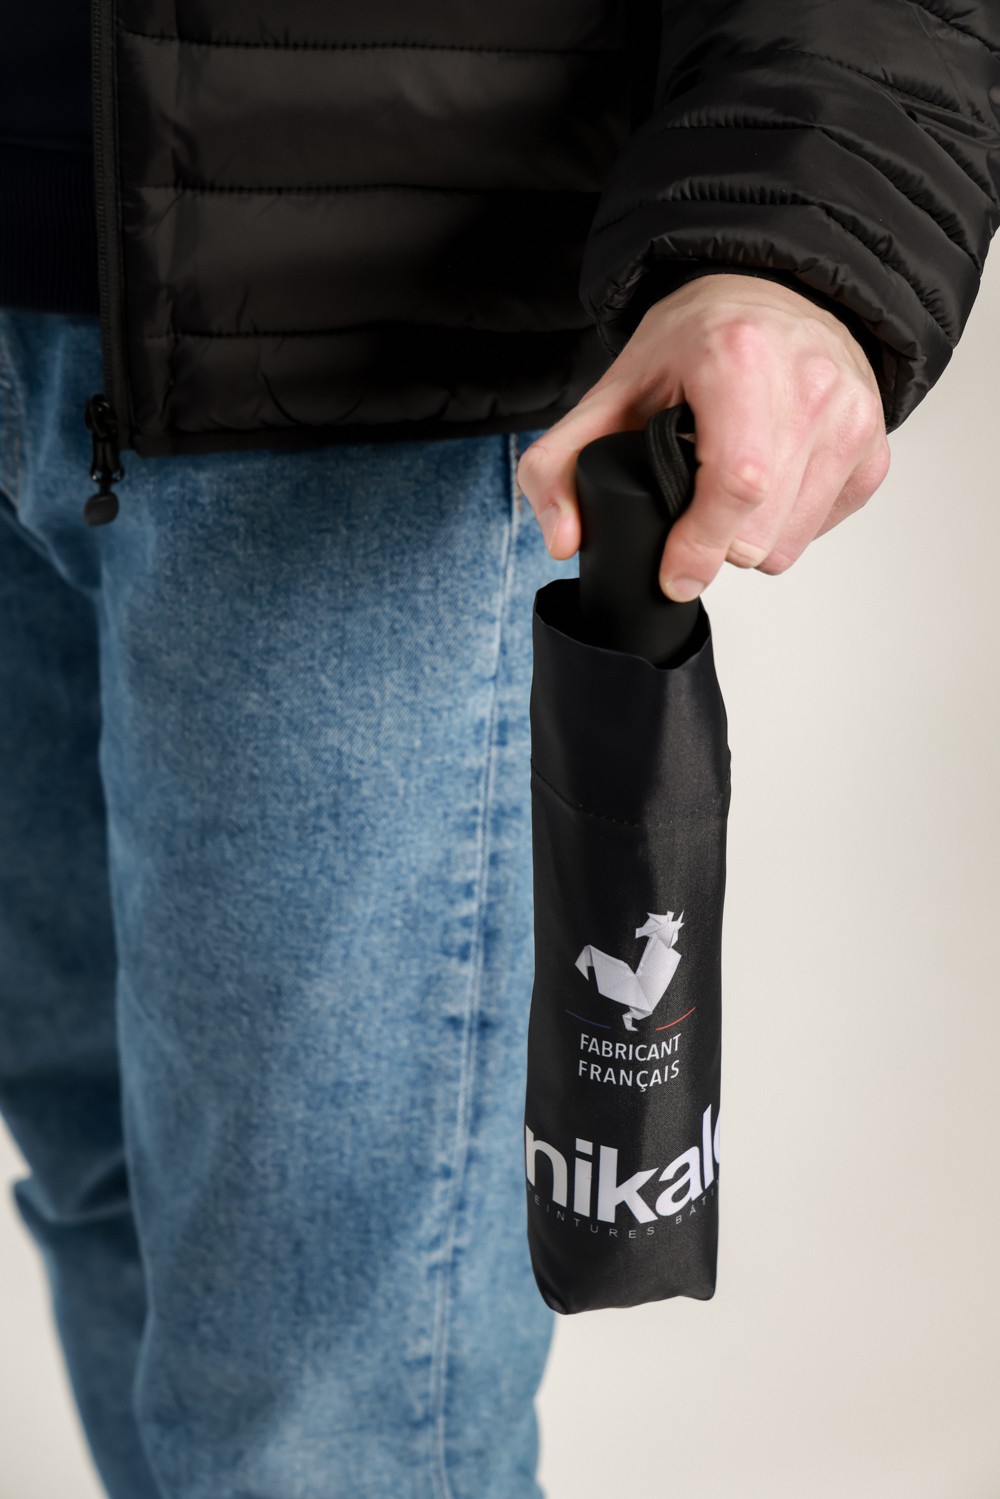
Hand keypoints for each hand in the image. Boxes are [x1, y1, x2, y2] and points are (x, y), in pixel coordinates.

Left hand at [516, 273, 890, 600]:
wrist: (772, 293)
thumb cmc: (698, 340)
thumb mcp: (614, 388)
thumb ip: (560, 462)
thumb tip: (564, 538)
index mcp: (740, 359)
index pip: (736, 482)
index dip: (701, 543)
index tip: (674, 572)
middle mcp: (810, 383)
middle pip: (762, 529)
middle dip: (716, 547)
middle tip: (691, 516)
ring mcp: (851, 415)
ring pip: (791, 542)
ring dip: (749, 542)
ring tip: (727, 495)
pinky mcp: (873, 444)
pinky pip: (821, 528)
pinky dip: (786, 525)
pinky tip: (767, 484)